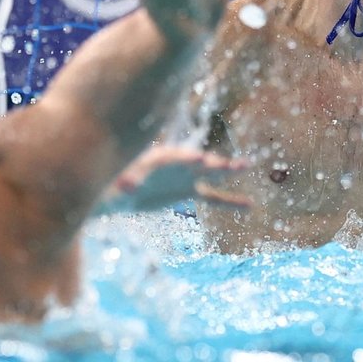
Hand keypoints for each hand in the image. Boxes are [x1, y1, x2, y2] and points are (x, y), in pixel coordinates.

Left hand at [100, 145, 251, 213]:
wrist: (117, 190)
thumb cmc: (113, 183)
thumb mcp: (117, 183)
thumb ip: (126, 182)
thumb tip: (128, 186)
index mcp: (158, 159)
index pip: (175, 158)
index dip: (187, 159)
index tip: (199, 159)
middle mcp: (176, 165)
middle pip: (196, 163)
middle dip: (211, 162)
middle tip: (229, 163)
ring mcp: (185, 177)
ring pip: (210, 174)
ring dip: (227, 170)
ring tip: (246, 165)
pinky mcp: (189, 191)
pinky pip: (214, 197)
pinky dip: (231, 201)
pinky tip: (249, 205)